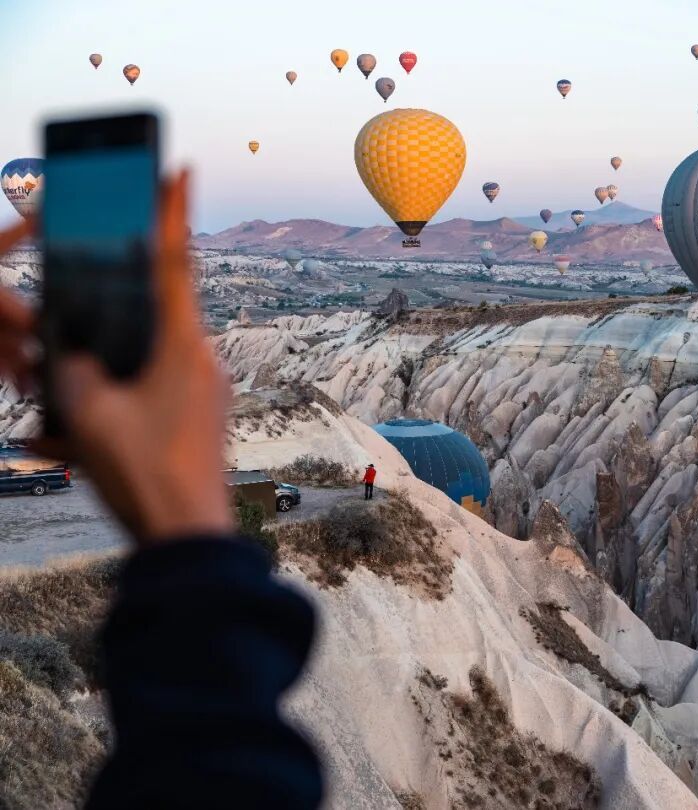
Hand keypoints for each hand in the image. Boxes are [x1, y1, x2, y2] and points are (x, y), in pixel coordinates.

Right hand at [0, 172, 235, 545]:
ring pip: (143, 362)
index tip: (181, 169)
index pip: (174, 262)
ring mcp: (204, 391)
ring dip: (103, 380)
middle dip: (111, 321)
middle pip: (150, 316)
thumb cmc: (145, 475)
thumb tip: (73, 354)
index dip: (171, 212)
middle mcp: (202, 360)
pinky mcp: (199, 419)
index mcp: (182, 345)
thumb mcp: (87, 413)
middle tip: (83, 345)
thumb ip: (73, 368)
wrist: (189, 539)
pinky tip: (72, 443)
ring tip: (66, 421)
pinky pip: (150, 397)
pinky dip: (113, 409)